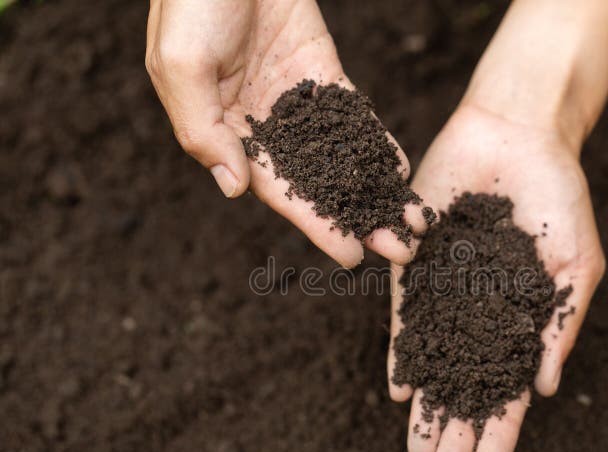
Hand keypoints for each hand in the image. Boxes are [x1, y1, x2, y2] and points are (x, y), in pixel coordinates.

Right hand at [146, 0, 420, 266]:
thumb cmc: (191, 2)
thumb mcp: (181, 65)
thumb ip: (203, 131)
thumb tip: (234, 190)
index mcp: (227, 135)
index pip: (278, 191)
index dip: (315, 224)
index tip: (350, 256)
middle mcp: (265, 127)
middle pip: (318, 184)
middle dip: (357, 218)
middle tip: (399, 250)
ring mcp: (296, 102)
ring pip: (340, 156)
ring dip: (373, 189)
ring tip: (411, 221)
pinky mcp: (322, 75)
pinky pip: (352, 115)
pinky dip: (374, 142)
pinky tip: (399, 171)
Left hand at [387, 105, 605, 451]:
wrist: (516, 135)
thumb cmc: (559, 196)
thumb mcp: (576, 263)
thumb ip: (561, 323)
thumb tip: (545, 387)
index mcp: (522, 317)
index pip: (508, 384)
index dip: (501, 425)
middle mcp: (481, 312)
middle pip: (465, 382)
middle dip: (455, 428)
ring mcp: (447, 290)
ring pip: (434, 360)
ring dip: (426, 406)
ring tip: (418, 449)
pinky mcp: (417, 264)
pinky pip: (408, 316)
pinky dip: (404, 352)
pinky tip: (401, 388)